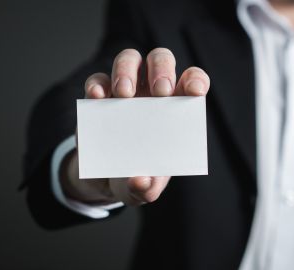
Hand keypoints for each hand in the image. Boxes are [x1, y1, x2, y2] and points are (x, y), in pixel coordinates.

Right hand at [60, 48, 209, 205]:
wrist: (106, 179)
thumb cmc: (137, 176)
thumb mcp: (144, 188)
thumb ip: (147, 188)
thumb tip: (141, 181)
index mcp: (175, 108)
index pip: (192, 82)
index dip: (196, 80)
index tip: (195, 92)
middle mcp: (152, 92)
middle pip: (160, 60)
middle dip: (162, 70)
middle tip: (160, 92)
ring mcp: (125, 90)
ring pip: (129, 59)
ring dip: (127, 70)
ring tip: (124, 95)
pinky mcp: (99, 97)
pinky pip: (98, 80)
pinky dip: (97, 84)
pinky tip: (98, 97)